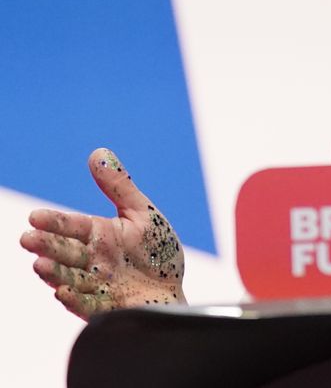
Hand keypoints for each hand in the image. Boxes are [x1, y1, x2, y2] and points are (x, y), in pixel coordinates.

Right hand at [20, 148, 186, 320]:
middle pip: (65, 251)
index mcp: (98, 235)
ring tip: (39, 264)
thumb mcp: (141, 215)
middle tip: (27, 239)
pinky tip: (62, 292)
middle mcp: (91, 260)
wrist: (172, 291)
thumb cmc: (157, 253)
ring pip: (69, 278)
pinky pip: (87, 304)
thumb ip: (119, 188)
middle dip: (46, 246)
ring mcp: (95, 285)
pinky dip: (74, 299)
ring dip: (54, 272)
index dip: (54, 222)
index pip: (72, 226)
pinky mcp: (104, 308)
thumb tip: (98, 153)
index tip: (35, 217)